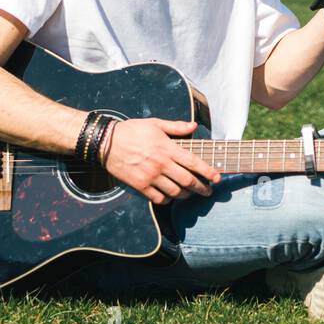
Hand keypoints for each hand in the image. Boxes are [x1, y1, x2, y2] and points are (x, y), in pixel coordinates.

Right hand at [101, 117, 221, 204]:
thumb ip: (176, 127)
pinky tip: (171, 196)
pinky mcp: (140, 186)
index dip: (208, 172)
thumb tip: (194, 126)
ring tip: (191, 194)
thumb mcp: (155, 124)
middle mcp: (161, 164)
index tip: (217, 178)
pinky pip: (159, 198)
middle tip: (208, 192)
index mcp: (167, 148)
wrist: (106, 142)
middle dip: (201, 188)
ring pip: (175, 192)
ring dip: (186, 195)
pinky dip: (168, 199)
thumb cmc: (132, 131)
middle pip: (187, 181)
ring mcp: (150, 176)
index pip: (193, 162)